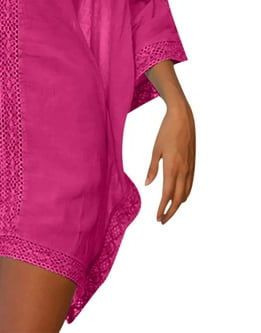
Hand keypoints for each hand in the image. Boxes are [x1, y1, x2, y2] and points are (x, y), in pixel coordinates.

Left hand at [144, 102, 195, 223]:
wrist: (183, 118)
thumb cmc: (166, 132)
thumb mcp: (156, 150)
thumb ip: (152, 168)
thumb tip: (147, 184)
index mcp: (172, 167)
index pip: (167, 195)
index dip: (162, 208)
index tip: (157, 218)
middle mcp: (184, 170)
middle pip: (178, 199)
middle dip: (171, 212)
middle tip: (162, 220)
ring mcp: (190, 168)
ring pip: (186, 193)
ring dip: (178, 204)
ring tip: (169, 211)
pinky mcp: (193, 164)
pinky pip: (190, 184)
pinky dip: (184, 194)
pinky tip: (179, 196)